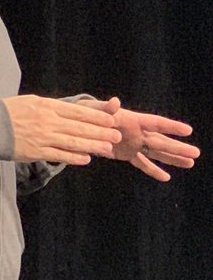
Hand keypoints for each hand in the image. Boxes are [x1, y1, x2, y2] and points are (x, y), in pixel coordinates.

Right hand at [2, 95, 121, 164]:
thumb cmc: (8, 112)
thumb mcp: (31, 101)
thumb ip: (51, 107)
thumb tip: (69, 113)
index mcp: (47, 106)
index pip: (78, 111)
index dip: (96, 116)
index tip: (111, 120)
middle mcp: (48, 121)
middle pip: (80, 127)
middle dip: (101, 132)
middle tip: (117, 135)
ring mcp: (43, 137)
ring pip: (73, 142)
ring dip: (93, 145)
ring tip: (107, 148)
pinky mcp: (36, 151)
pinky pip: (60, 155)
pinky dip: (74, 157)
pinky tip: (86, 159)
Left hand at [82, 98, 199, 181]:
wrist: (81, 124)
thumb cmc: (89, 113)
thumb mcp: (94, 109)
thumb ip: (106, 108)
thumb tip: (115, 101)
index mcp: (132, 120)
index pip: (155, 123)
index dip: (171, 126)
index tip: (188, 130)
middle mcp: (138, 133)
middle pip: (161, 141)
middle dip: (178, 148)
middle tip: (196, 153)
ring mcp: (134, 144)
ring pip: (157, 153)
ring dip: (173, 159)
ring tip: (191, 164)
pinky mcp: (127, 154)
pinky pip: (142, 163)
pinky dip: (152, 171)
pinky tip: (166, 178)